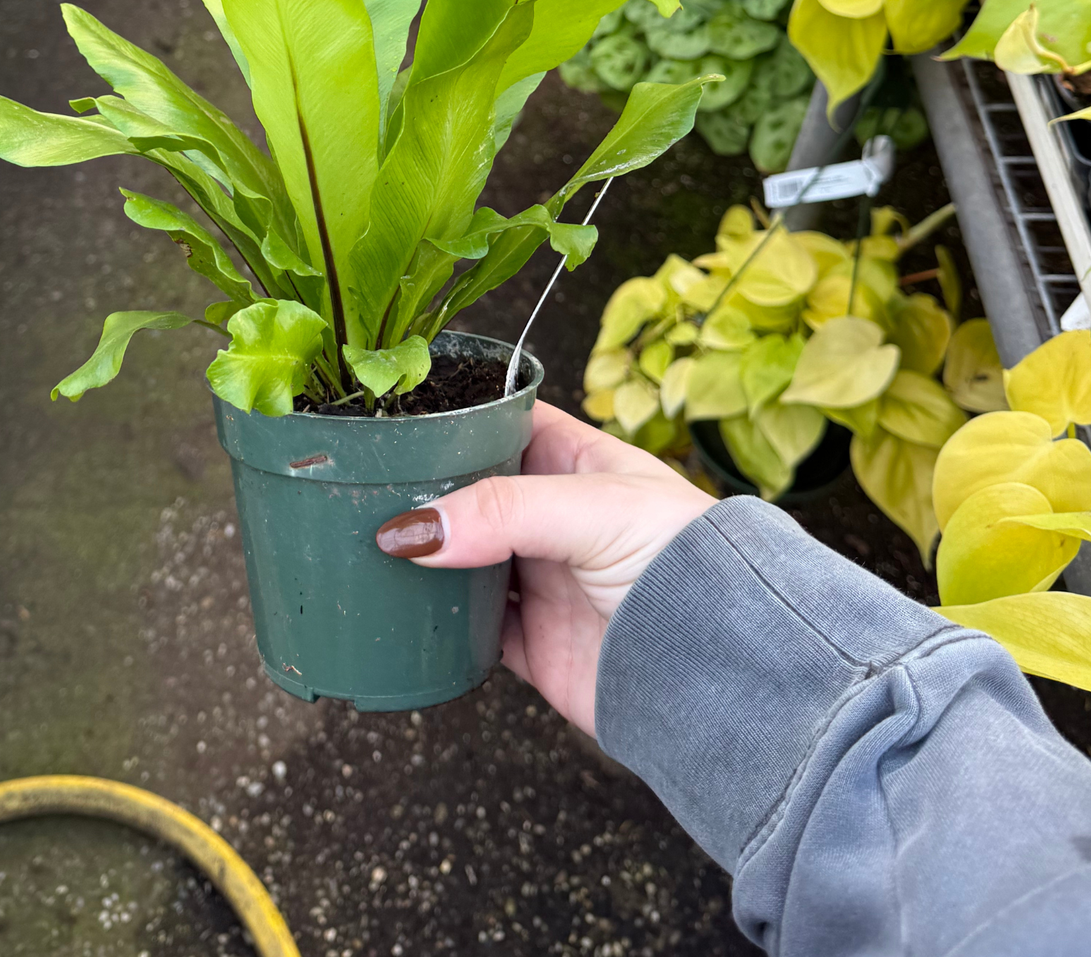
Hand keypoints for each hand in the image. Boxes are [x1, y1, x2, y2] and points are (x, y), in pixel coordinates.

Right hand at [375, 400, 713, 735]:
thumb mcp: (594, 511)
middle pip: (471, 494)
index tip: (400, 417)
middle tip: (367, 486)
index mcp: (577, 464)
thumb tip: (414, 529)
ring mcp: (541, 581)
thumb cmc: (687, 565)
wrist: (723, 673)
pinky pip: (468, 630)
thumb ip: (503, 511)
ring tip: (372, 544)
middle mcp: (554, 519)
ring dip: (426, 558)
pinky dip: (437, 624)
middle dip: (426, 492)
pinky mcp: (532, 644)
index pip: (505, 423)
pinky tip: (408, 609)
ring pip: (462, 561)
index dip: (458, 417)